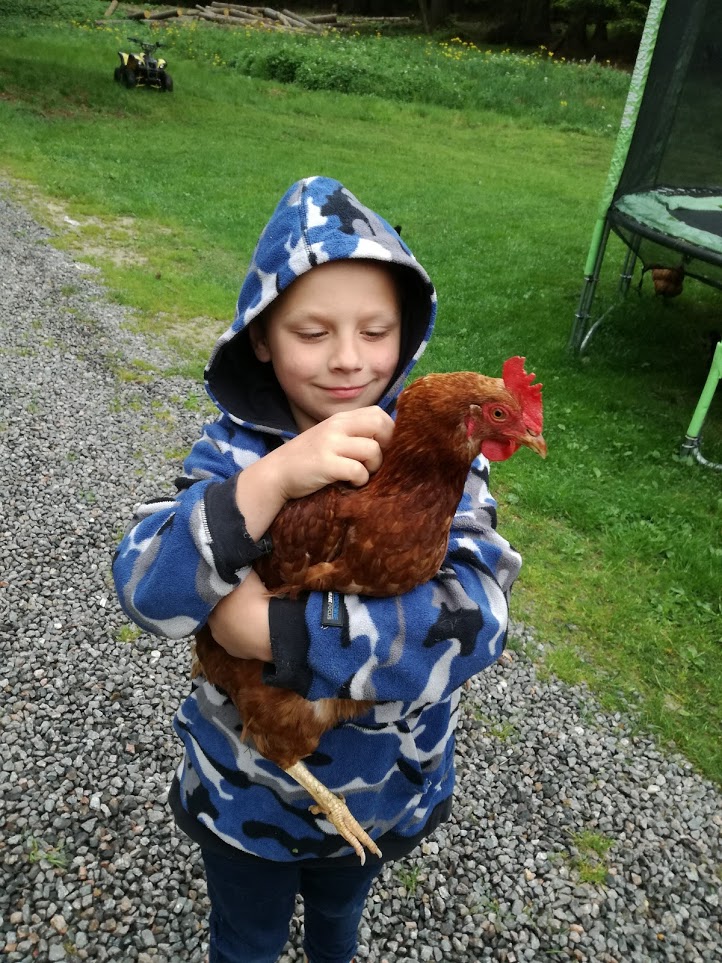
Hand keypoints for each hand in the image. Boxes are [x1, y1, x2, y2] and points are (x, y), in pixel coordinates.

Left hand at [207, 571, 271, 660]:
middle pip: (217, 614)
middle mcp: (212, 626)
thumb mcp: (245, 576)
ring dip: (234, 623)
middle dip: (226, 608)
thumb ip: (235, 571)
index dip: (220, 592)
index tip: (230, 587)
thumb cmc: (255, 599)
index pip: (210, 597)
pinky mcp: (236, 653)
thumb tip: (231, 565)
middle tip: (241, 601)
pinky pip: (238, 640)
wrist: (269, 630)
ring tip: (248, 615)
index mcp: (210, 607)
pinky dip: (243, 635)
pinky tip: (253, 628)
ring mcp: (224, 642)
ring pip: (227, 629)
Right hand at [271, 406, 394, 500]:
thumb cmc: (306, 459)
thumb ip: (352, 434)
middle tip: (376, 462)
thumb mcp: (329, 437)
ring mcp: (330, 444)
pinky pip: (358, 470)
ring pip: (372, 449)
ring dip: (373, 467)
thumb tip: (387, 441)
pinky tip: (350, 483)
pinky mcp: (326, 464)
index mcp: (340, 419)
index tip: (383, 449)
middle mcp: (336, 426)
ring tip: (361, 474)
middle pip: (380, 425)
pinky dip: (360, 480)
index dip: (389, 431)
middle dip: (387, 446)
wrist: (275, 473)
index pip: (378, 413)